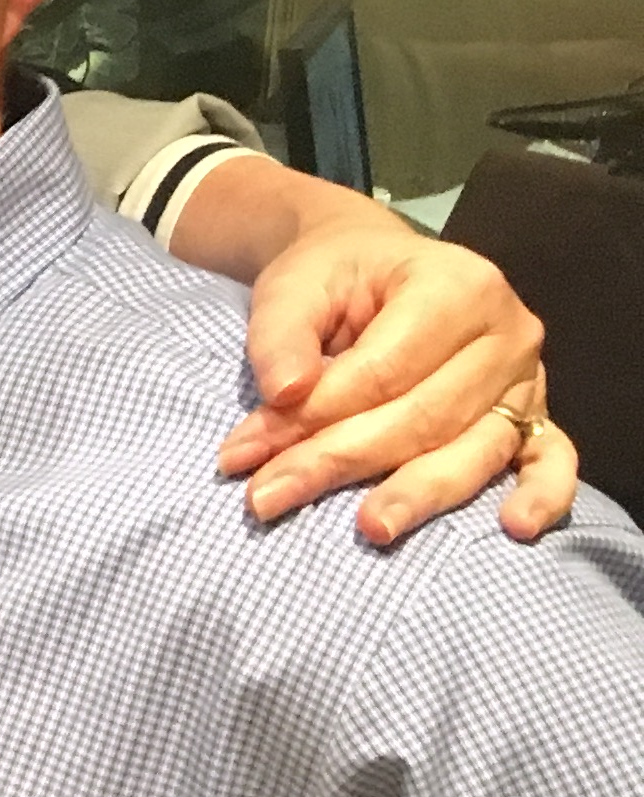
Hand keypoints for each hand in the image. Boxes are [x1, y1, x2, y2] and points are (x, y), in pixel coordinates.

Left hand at [219, 220, 567, 544]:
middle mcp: (507, 334)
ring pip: (473, 449)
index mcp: (458, 286)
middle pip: (423, 417)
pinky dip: (542, 495)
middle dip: (339, 463)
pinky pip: (552, 460)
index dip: (312, 417)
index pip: (382, 371)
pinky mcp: (535, 417)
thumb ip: (281, 336)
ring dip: (417, 495)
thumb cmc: (336, 277)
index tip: (244, 453)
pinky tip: (515, 527)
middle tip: (267, 498)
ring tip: (370, 530)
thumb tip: (283, 393)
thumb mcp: (296, 287)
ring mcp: (528, 379)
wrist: (375, 266)